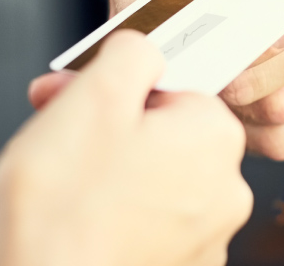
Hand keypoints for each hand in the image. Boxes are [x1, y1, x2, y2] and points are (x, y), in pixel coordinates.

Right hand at [0, 30, 251, 265]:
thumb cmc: (66, 210)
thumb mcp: (93, 97)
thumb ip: (131, 54)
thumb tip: (144, 48)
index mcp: (215, 136)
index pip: (173, 84)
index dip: (114, 86)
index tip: (75, 92)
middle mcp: (226, 188)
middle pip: (162, 131)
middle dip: (105, 123)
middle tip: (57, 129)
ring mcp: (206, 235)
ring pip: (154, 177)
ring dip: (109, 167)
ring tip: (64, 180)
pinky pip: (149, 221)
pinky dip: (116, 213)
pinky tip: (80, 216)